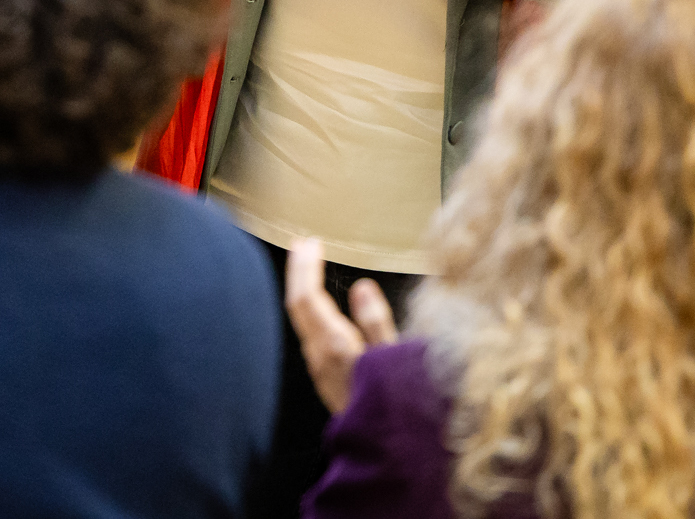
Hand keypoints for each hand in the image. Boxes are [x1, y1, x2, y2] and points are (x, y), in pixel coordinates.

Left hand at [284, 237, 398, 413]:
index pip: (306, 298)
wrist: (385, 453)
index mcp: (335, 347)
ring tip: (310, 264)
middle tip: (304, 244)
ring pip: (301, 319)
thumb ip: (377, 323)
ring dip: (303, 288)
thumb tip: (361, 288)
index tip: (311, 242)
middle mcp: (319, 356)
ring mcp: (319, 368)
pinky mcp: (325, 375)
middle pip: (297, 306)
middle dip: (298, 271)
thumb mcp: (395, 360)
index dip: (305, 267)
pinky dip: (311, 307)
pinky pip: (310, 332)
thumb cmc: (397, 405)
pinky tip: (320, 302)